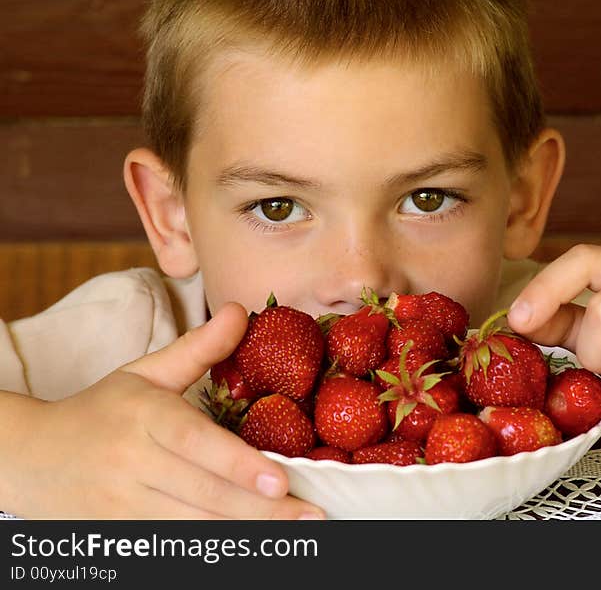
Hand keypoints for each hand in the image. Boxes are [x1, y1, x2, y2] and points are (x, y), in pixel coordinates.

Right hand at [8, 303, 323, 518]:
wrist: (30, 457)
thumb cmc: (101, 410)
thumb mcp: (146, 372)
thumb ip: (198, 348)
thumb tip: (242, 310)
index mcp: (145, 418)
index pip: (197, 444)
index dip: (238, 465)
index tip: (281, 480)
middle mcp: (135, 464)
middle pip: (204, 495)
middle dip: (261, 510)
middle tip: (312, 514)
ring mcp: (124, 506)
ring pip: (193, 528)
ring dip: (245, 534)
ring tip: (295, 533)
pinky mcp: (120, 534)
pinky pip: (173, 545)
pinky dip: (211, 549)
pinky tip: (250, 547)